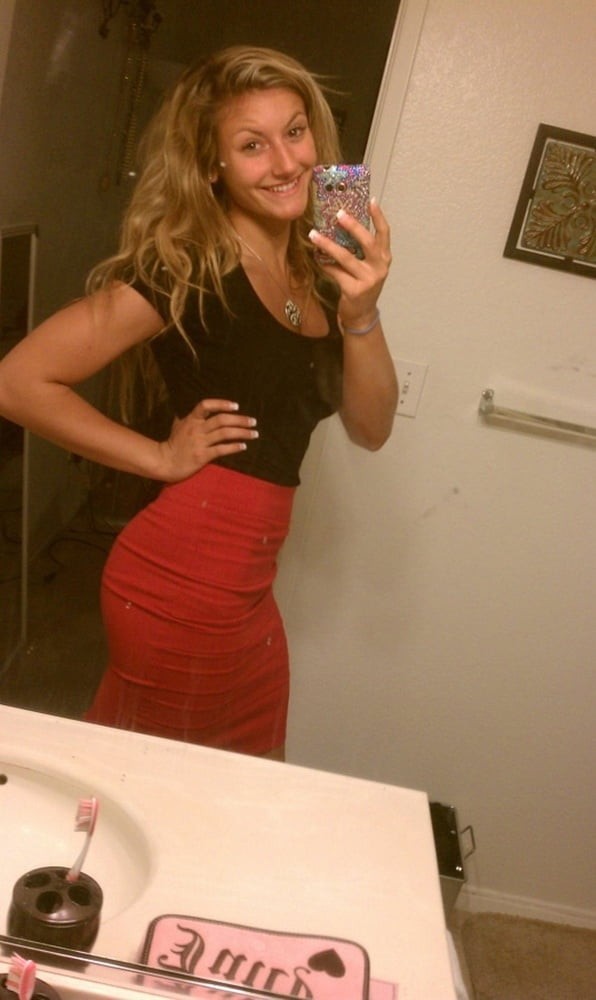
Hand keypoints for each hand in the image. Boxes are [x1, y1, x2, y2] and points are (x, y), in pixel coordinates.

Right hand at [157, 398, 257, 481]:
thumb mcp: (177, 425)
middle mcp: (196, 429)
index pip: (206, 405)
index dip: (222, 404)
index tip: (236, 406)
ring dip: (242, 433)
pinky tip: (243, 446)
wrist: (164, 462)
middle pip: (221, 420)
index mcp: (191, 419)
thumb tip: (196, 410)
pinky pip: (221, 449)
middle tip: (253, 422)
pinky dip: (234, 447)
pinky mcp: (202, 456)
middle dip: (240, 420)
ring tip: (254, 434)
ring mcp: (199, 442)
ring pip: (224, 433)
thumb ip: (188, 417)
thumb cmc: (172, 444)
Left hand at [309, 198, 391, 328]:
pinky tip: (315, 257)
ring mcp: (368, 280)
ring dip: (328, 245)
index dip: (378, 217)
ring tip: (313, 235)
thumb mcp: (367, 266)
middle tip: (339, 214)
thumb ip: (360, 250)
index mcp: (384, 258)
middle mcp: (380, 268)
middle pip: (368, 242)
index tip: (371, 200)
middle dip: (353, 226)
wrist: (361, 314)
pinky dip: (324, 264)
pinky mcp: (355, 290)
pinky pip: (335, 273)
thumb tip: (340, 224)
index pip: (384, 233)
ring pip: (346, 257)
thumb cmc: (362, 285)